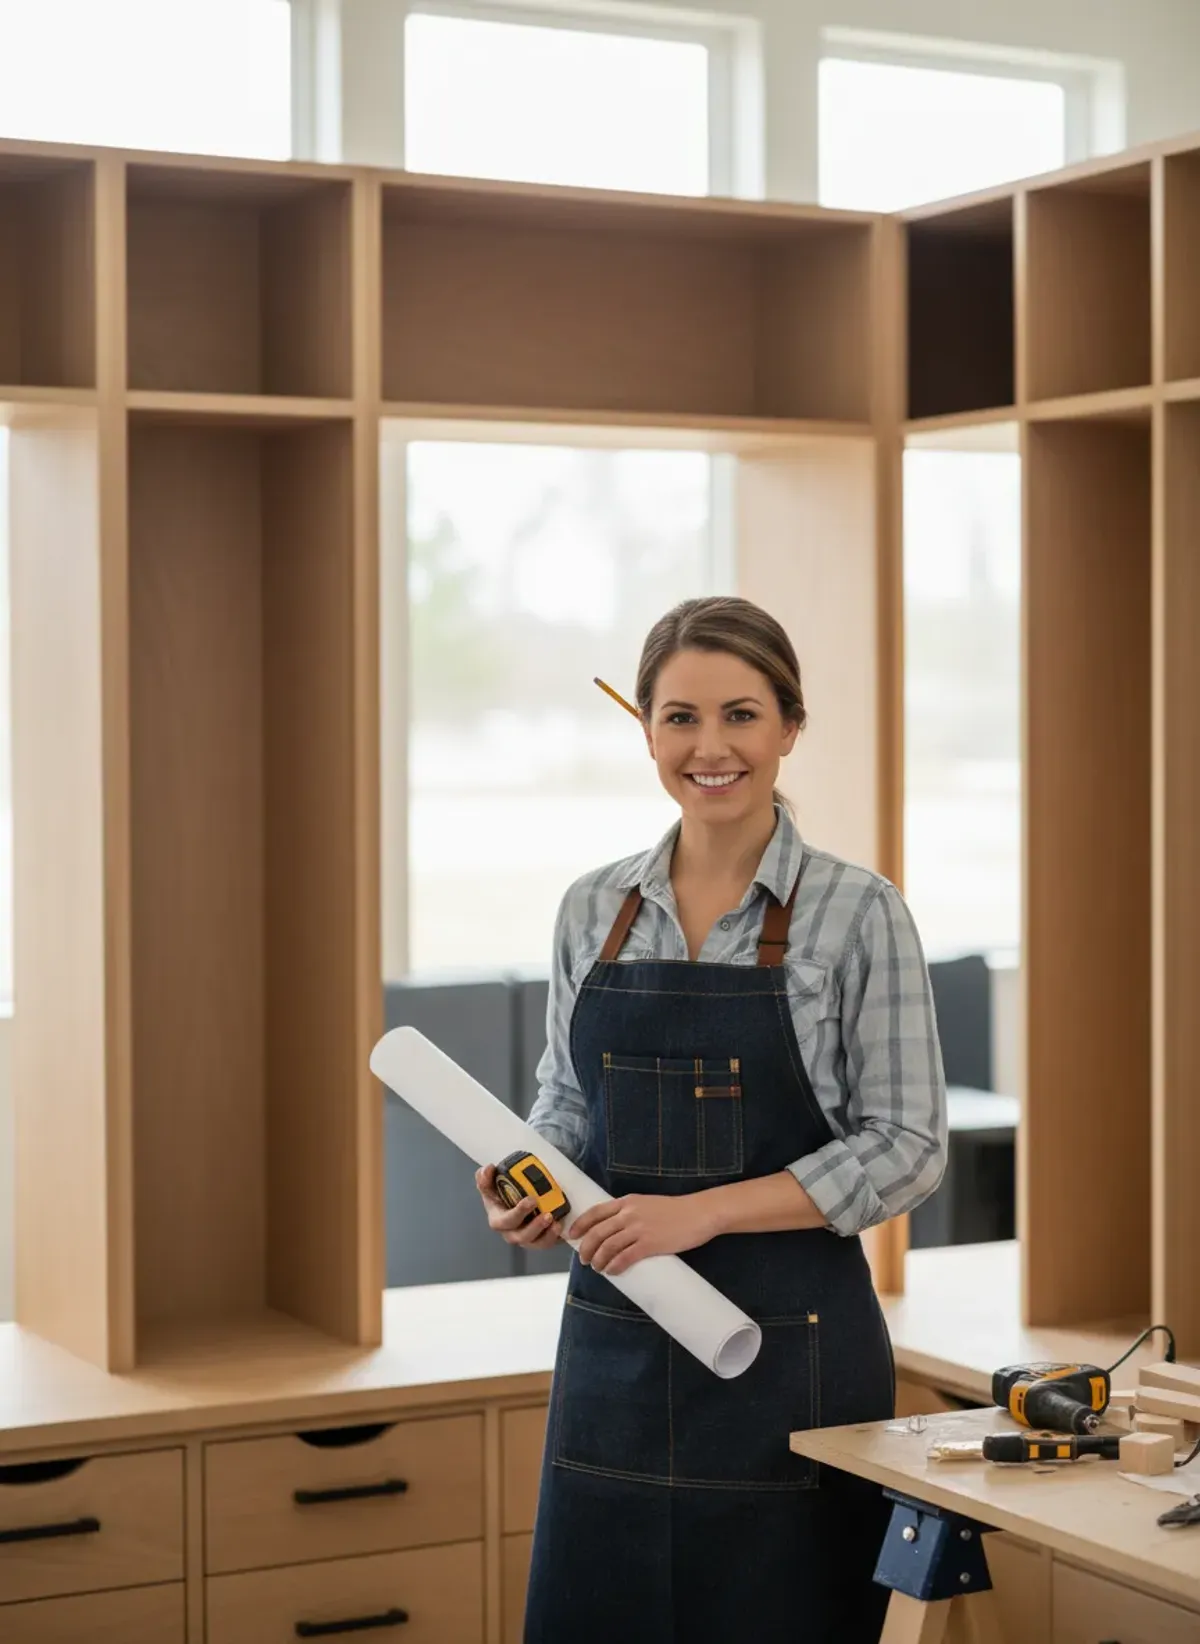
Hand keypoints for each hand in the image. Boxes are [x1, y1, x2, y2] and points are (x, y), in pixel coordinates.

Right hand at [475, 1164, 561, 1249]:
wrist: (515, 1201)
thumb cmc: (501, 1195)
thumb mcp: (491, 1186)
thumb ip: (485, 1178)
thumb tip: (489, 1169)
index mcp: (498, 1220)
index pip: (505, 1221)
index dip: (518, 1213)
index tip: (531, 1200)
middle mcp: (512, 1233)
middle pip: (522, 1237)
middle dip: (535, 1227)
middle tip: (548, 1215)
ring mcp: (527, 1239)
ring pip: (537, 1244)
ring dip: (548, 1236)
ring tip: (557, 1224)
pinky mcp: (540, 1240)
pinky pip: (549, 1243)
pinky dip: (557, 1238)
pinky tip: (563, 1228)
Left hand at [567, 1193, 718, 1276]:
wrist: (698, 1213)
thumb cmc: (675, 1210)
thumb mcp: (646, 1203)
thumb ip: (630, 1212)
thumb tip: (614, 1229)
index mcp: (627, 1201)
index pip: (595, 1212)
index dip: (580, 1225)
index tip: (572, 1235)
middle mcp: (629, 1213)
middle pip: (597, 1232)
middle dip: (586, 1248)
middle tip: (584, 1259)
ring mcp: (639, 1228)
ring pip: (608, 1247)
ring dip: (598, 1260)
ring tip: (597, 1267)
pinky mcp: (650, 1244)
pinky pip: (625, 1257)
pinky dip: (614, 1266)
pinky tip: (612, 1271)